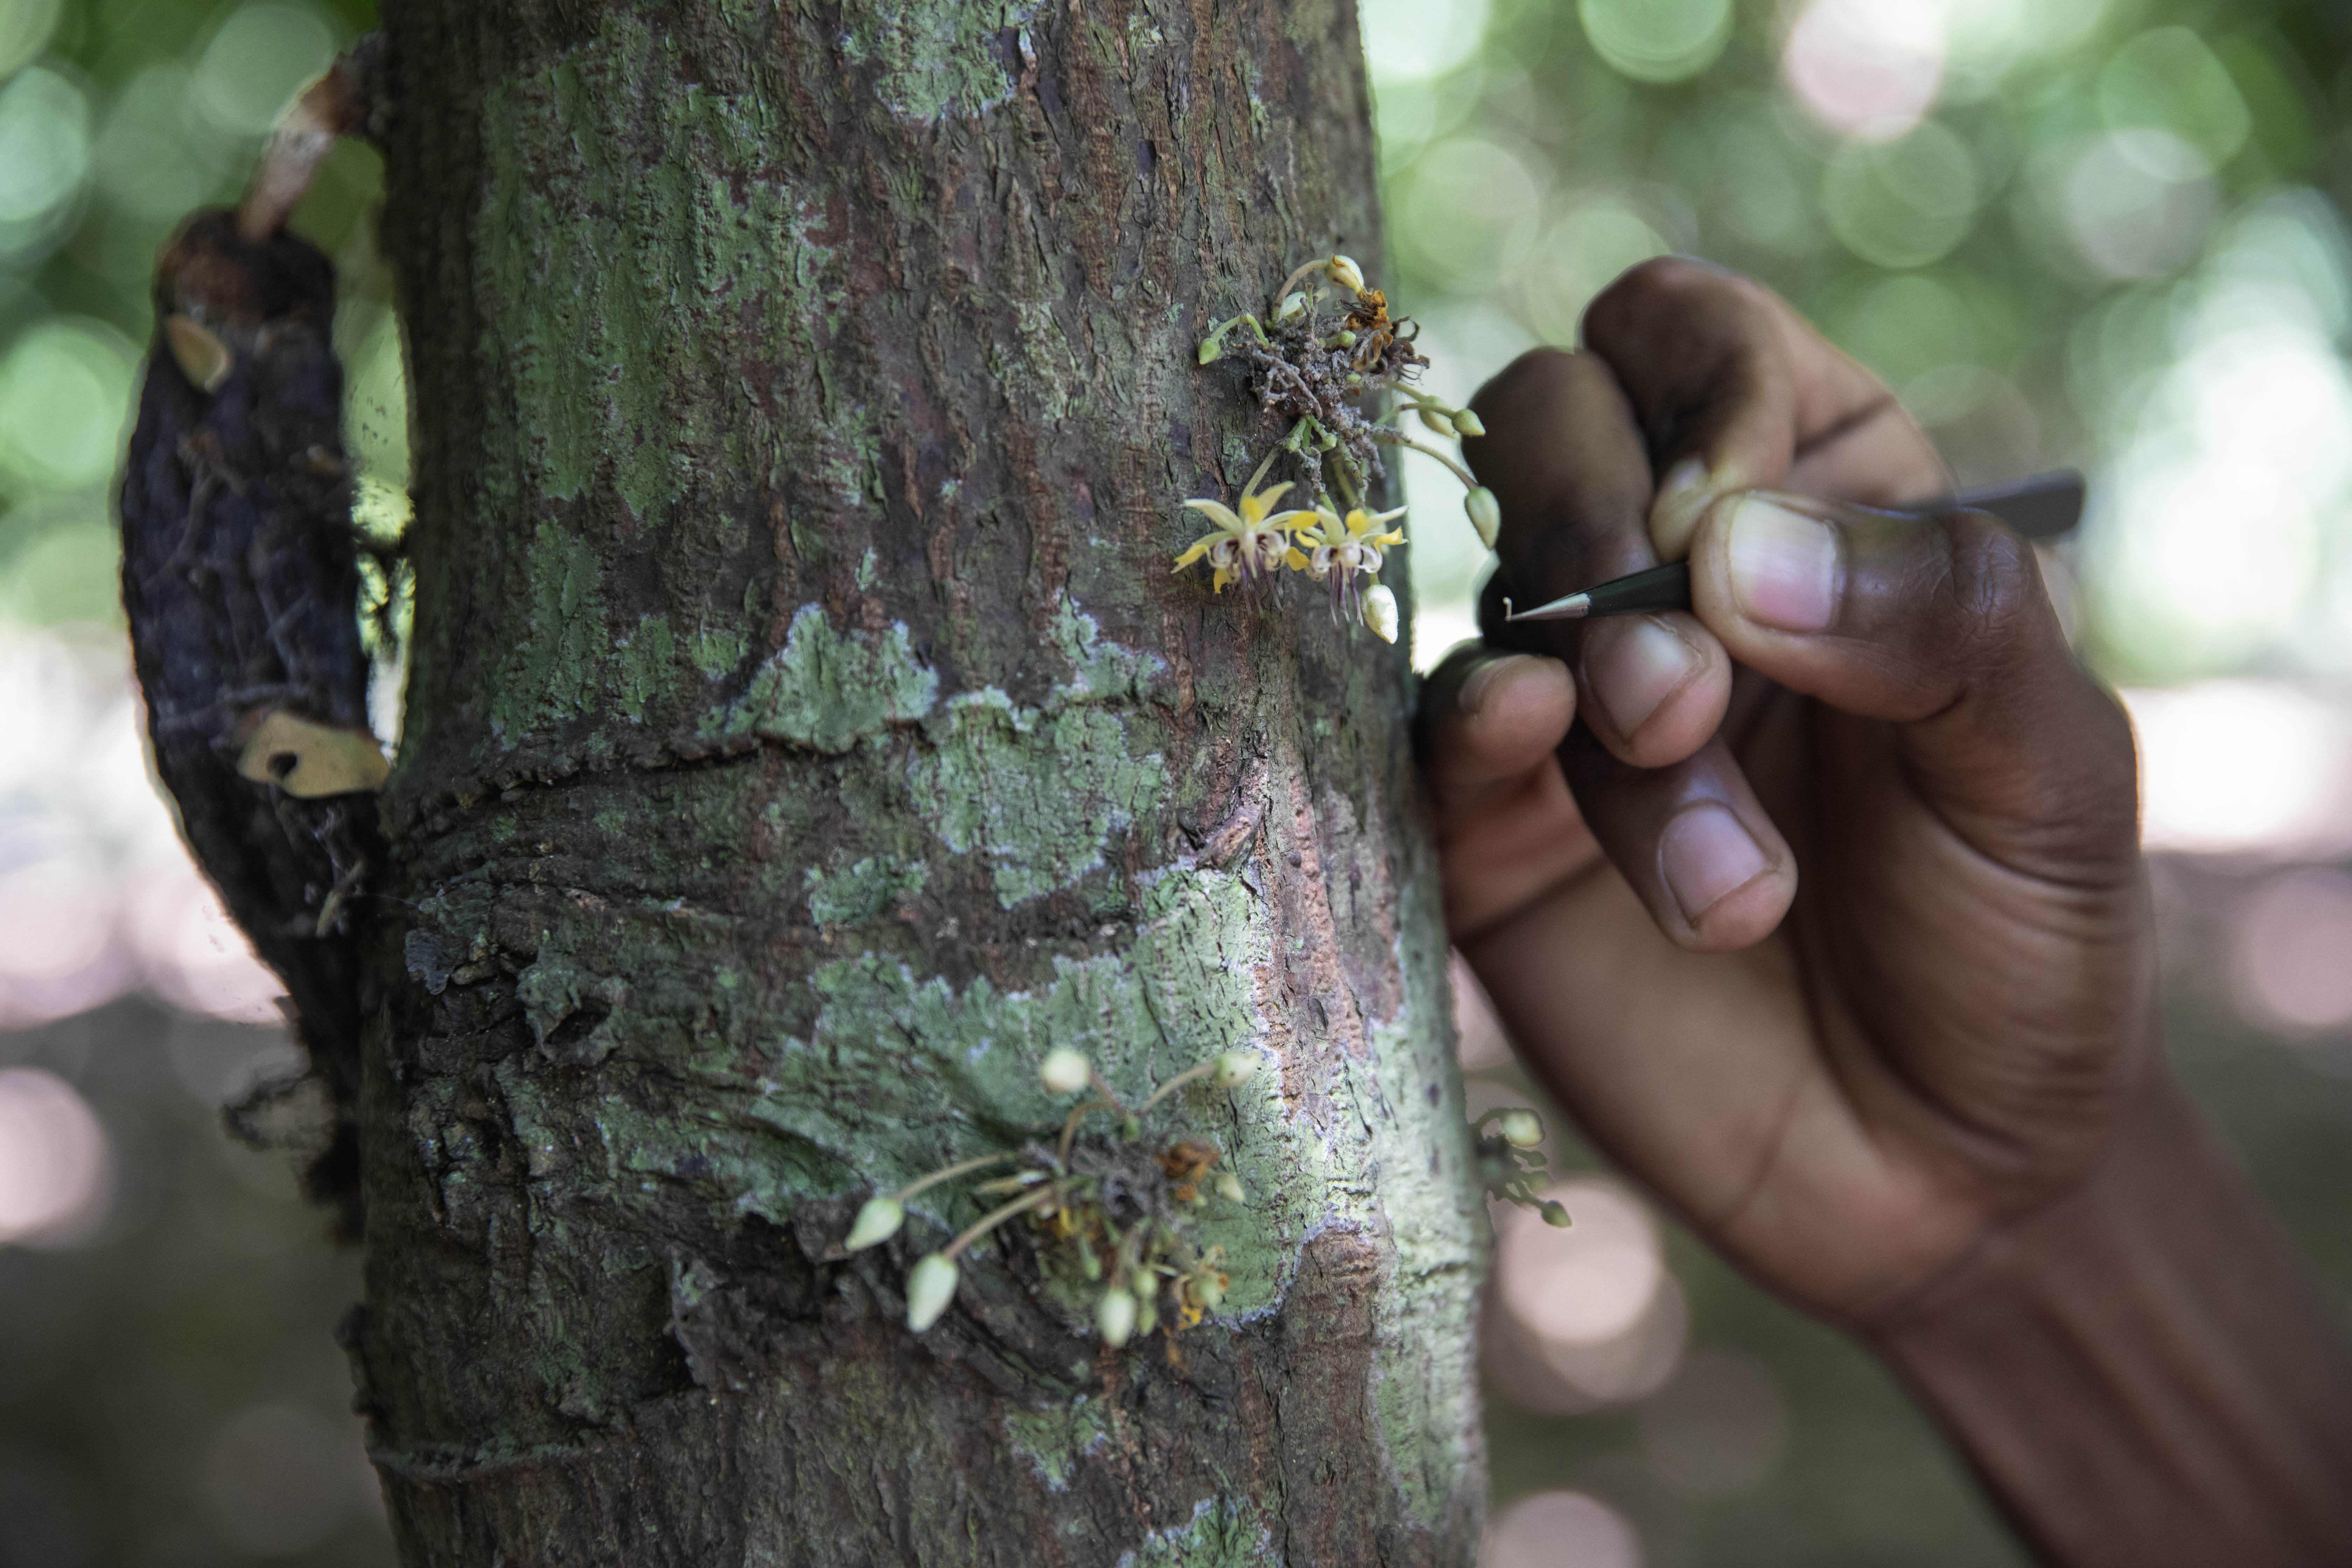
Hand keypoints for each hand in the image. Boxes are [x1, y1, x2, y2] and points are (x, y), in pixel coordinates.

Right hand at [1425, 259, 2150, 1322]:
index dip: (1694, 393)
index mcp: (1816, 498)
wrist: (1943, 1165)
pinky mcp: (1491, 824)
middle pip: (1547, 420)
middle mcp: (1669, 575)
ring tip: (1728, 879)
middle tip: (1690, 692)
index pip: (1689, 335)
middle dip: (1600, 527)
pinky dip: (1471, 723)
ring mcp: (1567, 699)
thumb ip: (1930, 611)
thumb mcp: (2049, 764)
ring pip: (1502, 587)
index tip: (1731, 525)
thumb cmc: (2017, 933)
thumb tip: (1724, 542)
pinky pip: (1429, 728)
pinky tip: (1533, 751)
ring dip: (1597, 695)